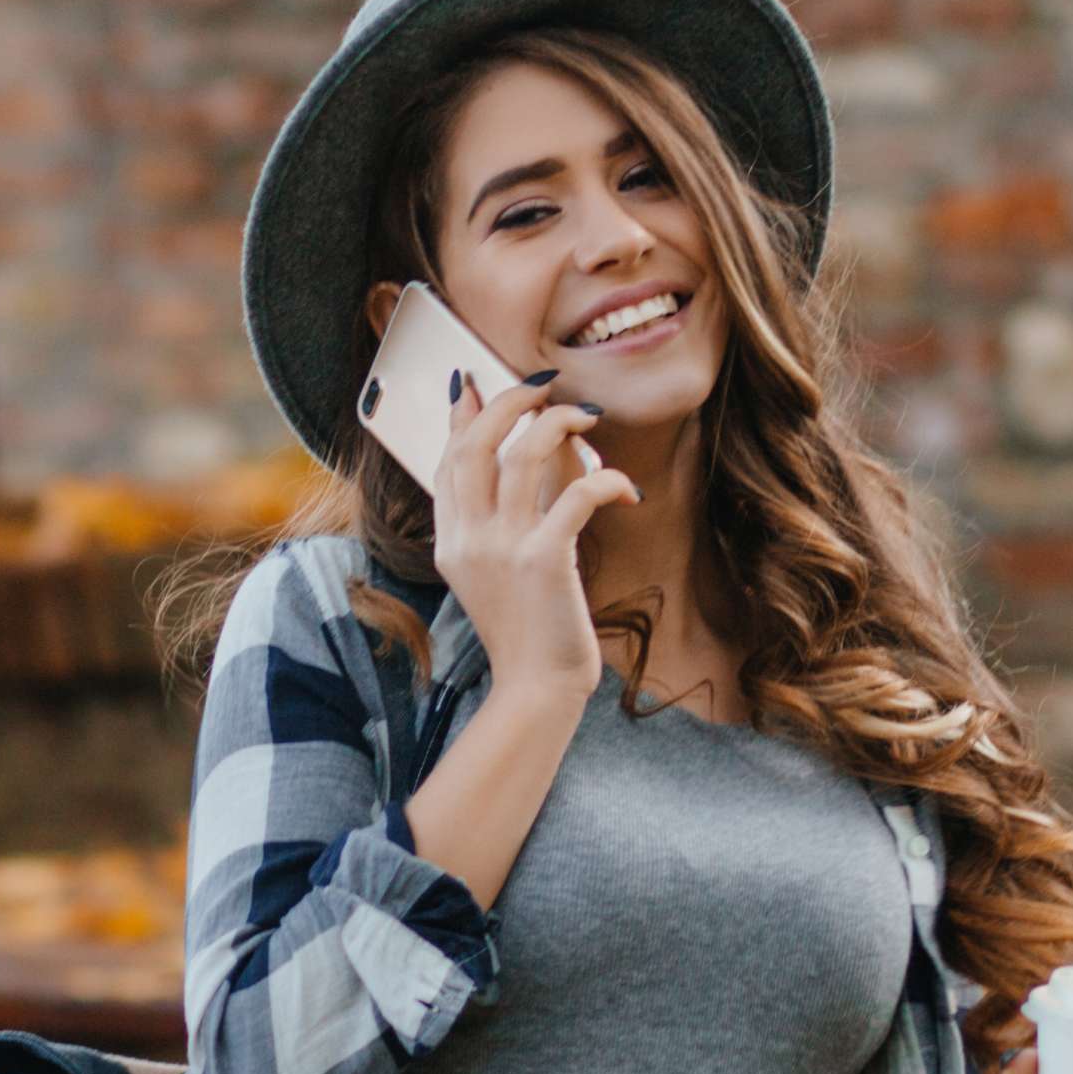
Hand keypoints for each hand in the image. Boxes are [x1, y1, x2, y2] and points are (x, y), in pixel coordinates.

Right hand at [423, 368, 638, 707]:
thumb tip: (510, 472)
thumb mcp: (491, 575)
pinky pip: (577, 494)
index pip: (447, 461)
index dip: (463, 417)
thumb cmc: (526, 632)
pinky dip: (606, 479)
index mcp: (450, 542)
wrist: (536, 688)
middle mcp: (468, 540)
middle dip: (507, 401)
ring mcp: (503, 549)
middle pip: (475, 445)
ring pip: (522, 456)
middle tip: (541, 386)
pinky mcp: (545, 561)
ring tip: (586, 416)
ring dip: (556, 423)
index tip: (478, 384)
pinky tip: (625, 488)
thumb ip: (491, 526)